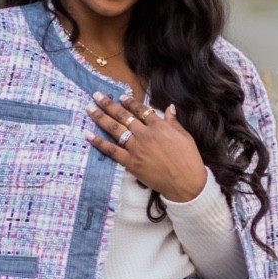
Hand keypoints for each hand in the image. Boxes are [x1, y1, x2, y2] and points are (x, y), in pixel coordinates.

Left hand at [86, 93, 207, 202]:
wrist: (186, 182)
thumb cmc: (189, 159)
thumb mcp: (184, 136)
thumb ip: (174, 121)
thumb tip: (170, 107)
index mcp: (159, 126)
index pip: (141, 109)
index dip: (129, 102)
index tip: (121, 96)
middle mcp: (145, 134)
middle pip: (123, 116)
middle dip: (108, 104)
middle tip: (96, 96)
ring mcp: (136, 148)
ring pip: (115, 129)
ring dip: (100, 117)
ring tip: (89, 109)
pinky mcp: (131, 163)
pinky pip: (111, 150)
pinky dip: (99, 142)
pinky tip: (88, 134)